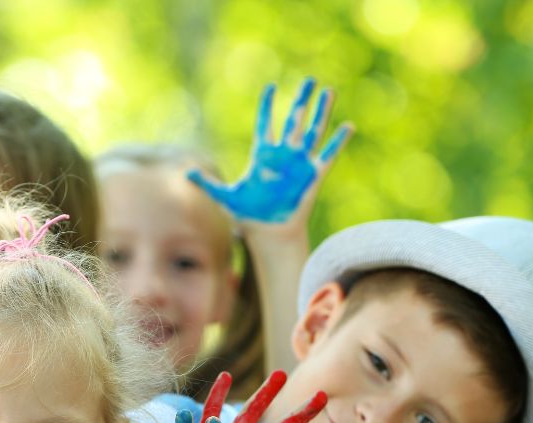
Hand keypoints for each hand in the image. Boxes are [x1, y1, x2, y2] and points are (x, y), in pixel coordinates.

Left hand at [188, 78, 351, 224]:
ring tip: (328, 91)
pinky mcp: (313, 175)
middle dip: (301, 100)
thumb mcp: (225, 197)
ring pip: (312, 131)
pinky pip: (328, 155)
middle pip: (293, 120)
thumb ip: (208, 184)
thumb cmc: (248, 215)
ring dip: (321, 112)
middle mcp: (283, 155)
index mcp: (262, 155)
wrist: (269, 232)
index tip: (269, 87)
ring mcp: (300, 163)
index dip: (266, 106)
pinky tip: (348, 126)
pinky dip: (338, 141)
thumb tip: (185, 174)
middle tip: (309, 80)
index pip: (265, 124)